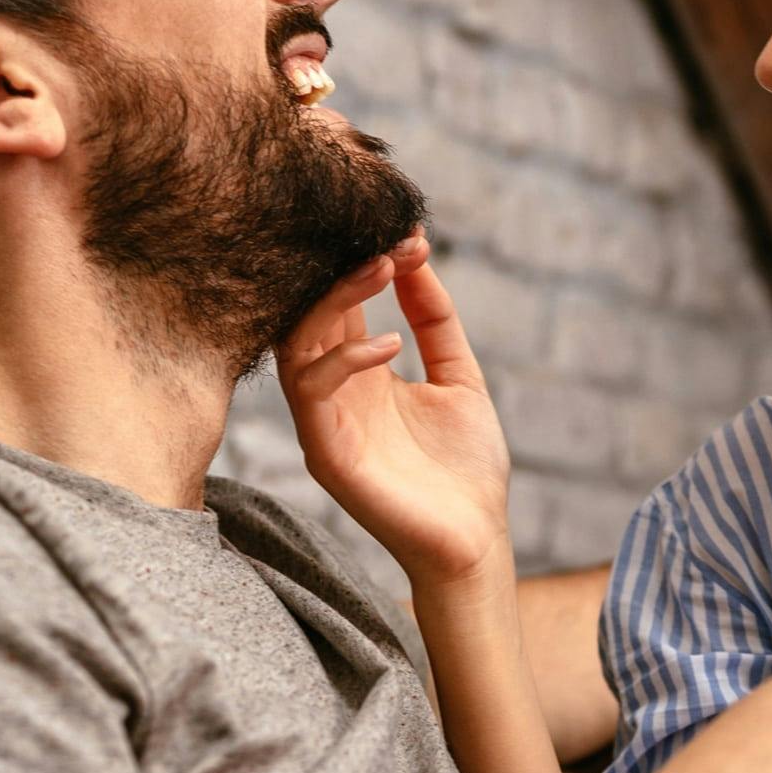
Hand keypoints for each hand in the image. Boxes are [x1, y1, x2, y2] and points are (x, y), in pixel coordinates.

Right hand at [276, 232, 512, 588]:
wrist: (474, 540)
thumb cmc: (466, 467)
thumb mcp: (459, 377)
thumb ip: (437, 320)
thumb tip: (416, 252)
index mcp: (361, 372)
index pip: (342, 303)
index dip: (366, 261)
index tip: (407, 232)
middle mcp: (334, 392)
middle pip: (310, 312)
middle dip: (345, 268)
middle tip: (388, 240)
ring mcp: (325, 422)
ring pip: (297, 342)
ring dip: (336, 298)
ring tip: (382, 269)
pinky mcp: (326, 453)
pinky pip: (311, 391)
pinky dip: (345, 357)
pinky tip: (392, 345)